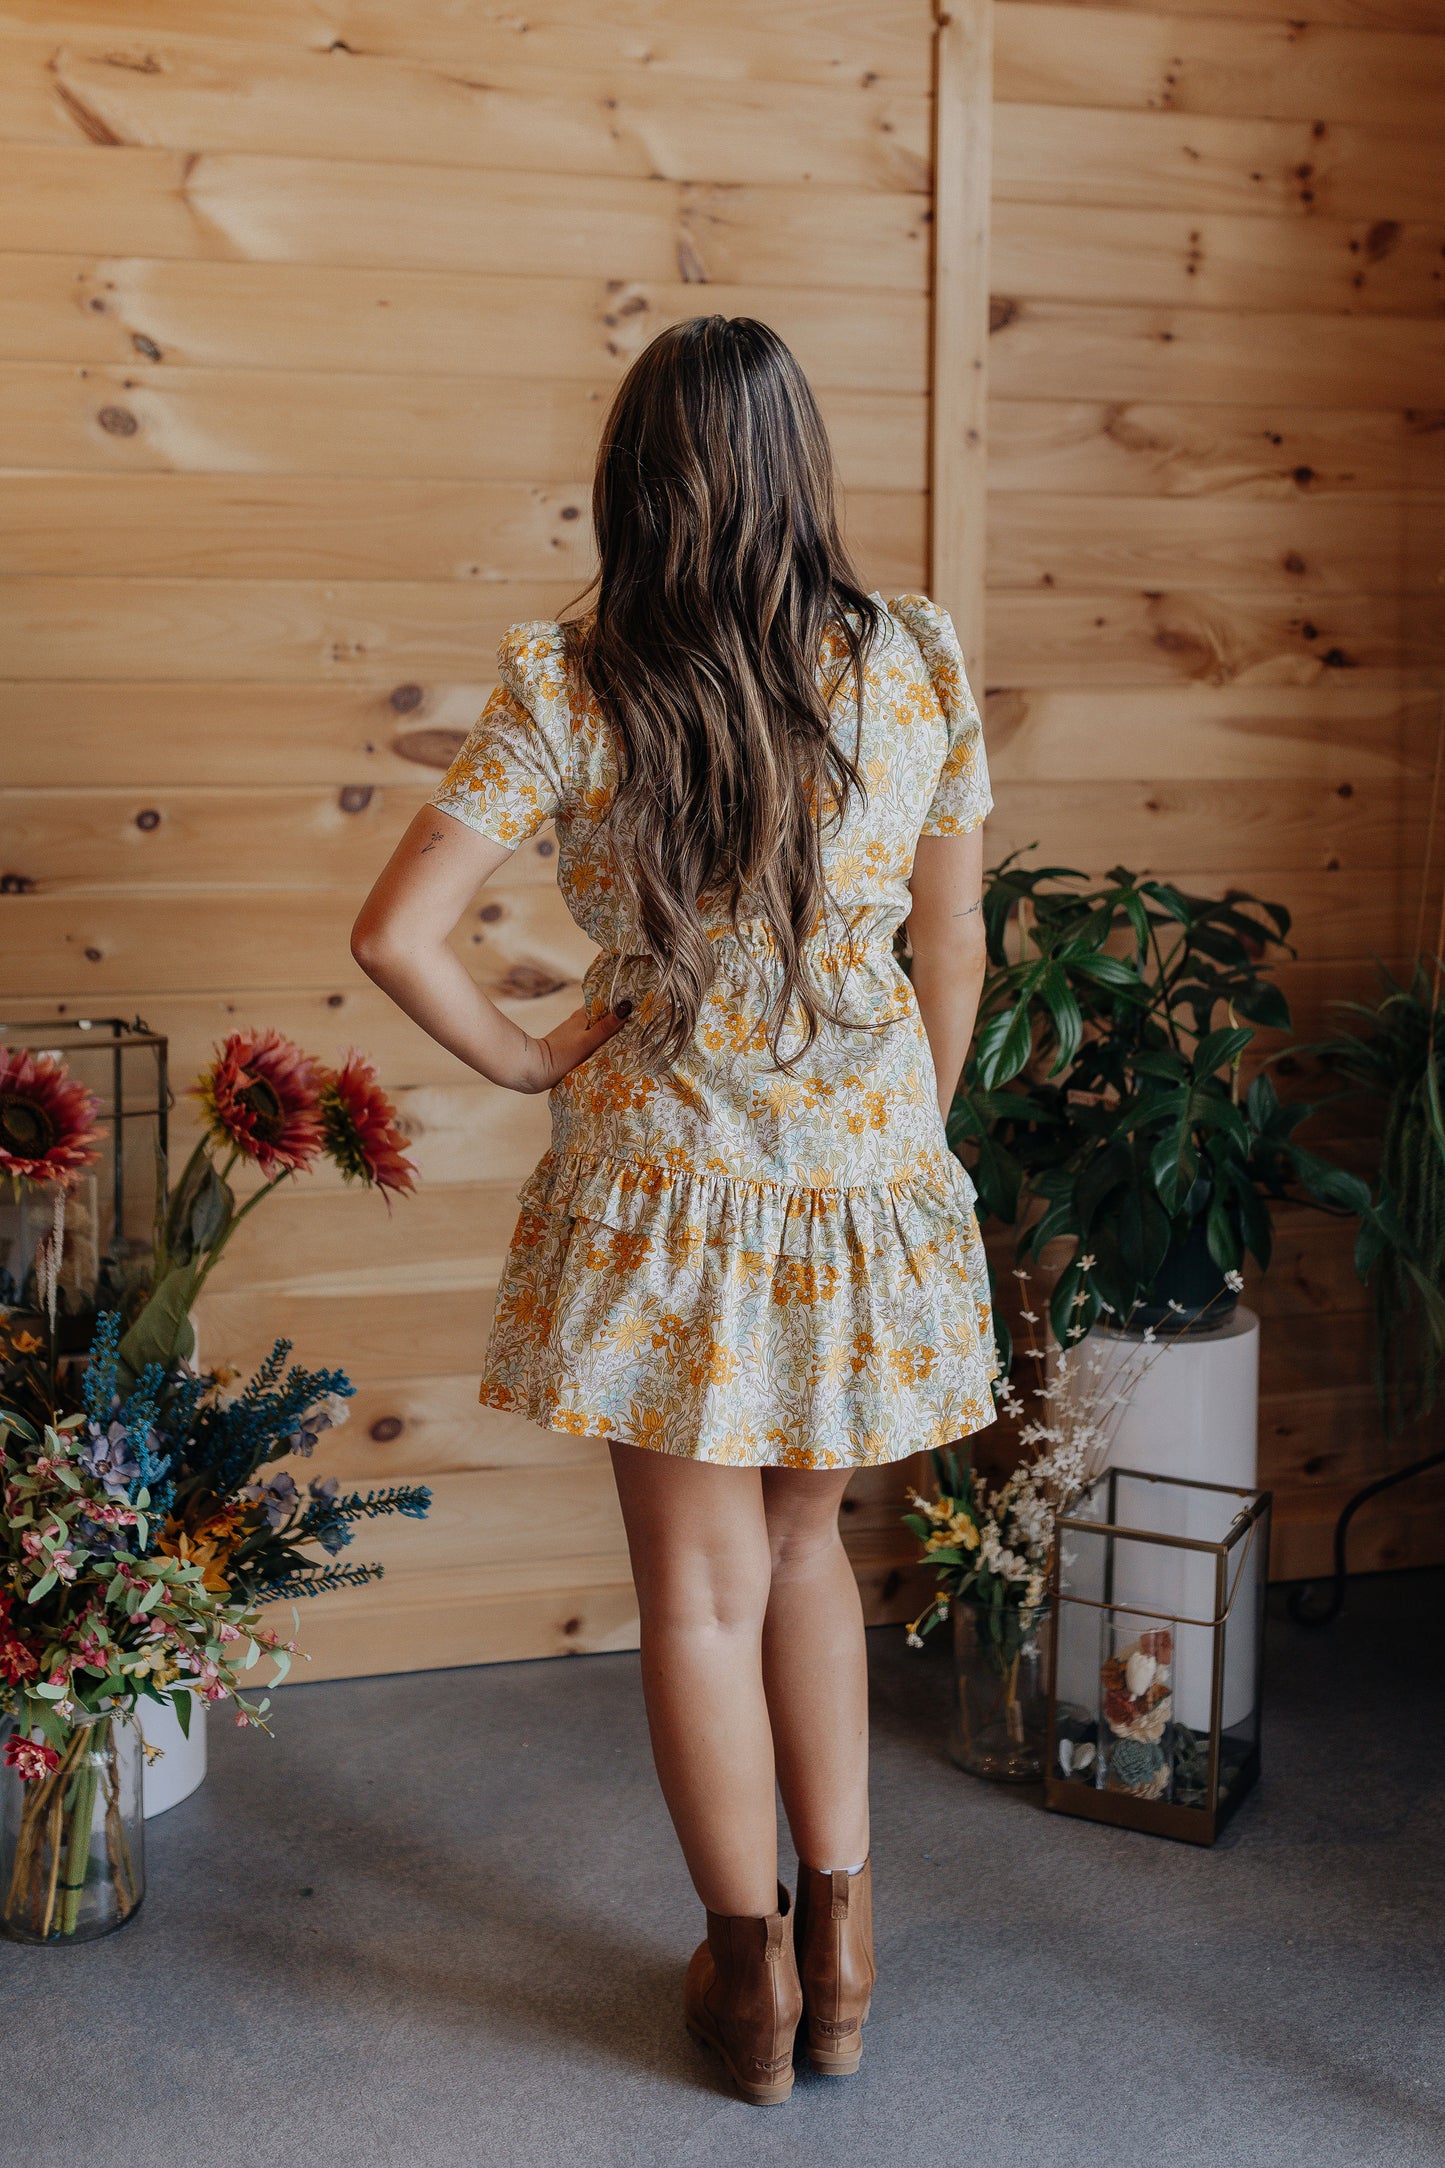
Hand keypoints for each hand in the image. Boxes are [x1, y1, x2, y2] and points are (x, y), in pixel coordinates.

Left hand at [514, 1001, 630, 1093]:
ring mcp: (575, 1034)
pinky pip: (592, 1041)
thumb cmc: (560, 1055)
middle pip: (603, 1016)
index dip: (621, 1002)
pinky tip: (611, 1051)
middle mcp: (579, 1021)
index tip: (639, 1003)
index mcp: (583, 1015)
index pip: (606, 1002)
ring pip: (598, 1029)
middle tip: (641, 1022)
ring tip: (632, 1037)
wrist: (533, 1070)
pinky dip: (602, 1043)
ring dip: (611, 1032)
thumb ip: (606, 1027)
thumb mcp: (587, 1041)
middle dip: (619, 1018)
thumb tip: (626, 1006)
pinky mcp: (571, 1047)